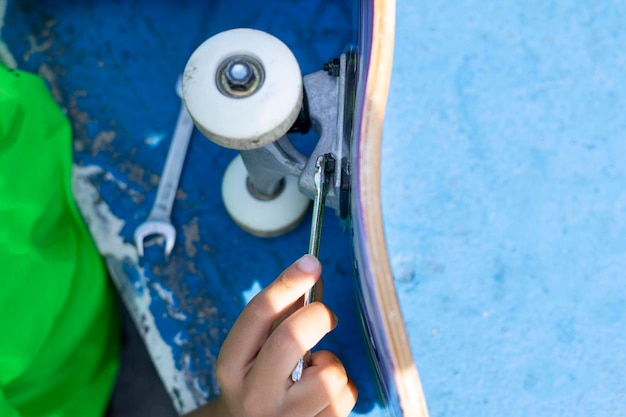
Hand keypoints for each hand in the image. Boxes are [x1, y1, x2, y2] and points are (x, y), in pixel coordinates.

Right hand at [187, 255, 357, 416]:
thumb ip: (281, 312)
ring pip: (330, 374)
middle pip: (291, 338)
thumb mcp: (257, 348)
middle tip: (325, 315)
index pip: (258, 314)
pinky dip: (343, 388)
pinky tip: (323, 396)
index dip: (287, 282)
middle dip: (317, 315)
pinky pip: (346, 397)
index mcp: (232, 365)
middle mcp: (253, 395)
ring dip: (331, 363)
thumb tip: (313, 271)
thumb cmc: (259, 379)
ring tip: (315, 373)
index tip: (311, 261)